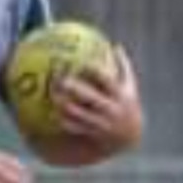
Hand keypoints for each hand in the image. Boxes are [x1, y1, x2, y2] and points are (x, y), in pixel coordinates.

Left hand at [46, 46, 143, 160]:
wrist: (130, 136)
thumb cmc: (128, 104)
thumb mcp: (130, 86)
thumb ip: (123, 66)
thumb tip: (115, 45)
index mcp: (120, 95)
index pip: (107, 80)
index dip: (95, 70)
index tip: (82, 61)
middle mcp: (111, 109)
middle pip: (90, 97)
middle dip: (75, 88)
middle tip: (61, 78)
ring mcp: (102, 123)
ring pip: (79, 114)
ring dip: (65, 105)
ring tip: (53, 95)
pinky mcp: (92, 133)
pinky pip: (75, 127)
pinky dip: (64, 120)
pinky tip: (52, 113)